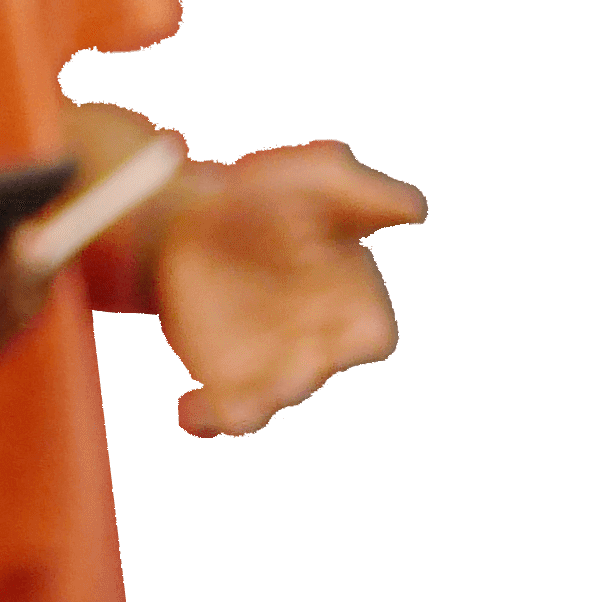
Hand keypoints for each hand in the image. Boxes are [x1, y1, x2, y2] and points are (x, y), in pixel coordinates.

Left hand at [149, 139, 423, 440]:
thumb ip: (363, 195)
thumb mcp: (315, 181)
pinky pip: (221, 412)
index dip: (363, 337)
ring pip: (269, 403)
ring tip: (231, 405)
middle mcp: (315, 343)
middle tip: (285, 364)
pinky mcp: (222, 377)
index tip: (351, 326)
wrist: (199, 217)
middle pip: (316, 373)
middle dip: (301, 371)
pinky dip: (206, 420)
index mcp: (351, 304)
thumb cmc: (271, 197)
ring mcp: (269, 366)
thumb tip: (415, 209)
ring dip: (254, 406)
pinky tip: (187, 408)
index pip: (373, 338)